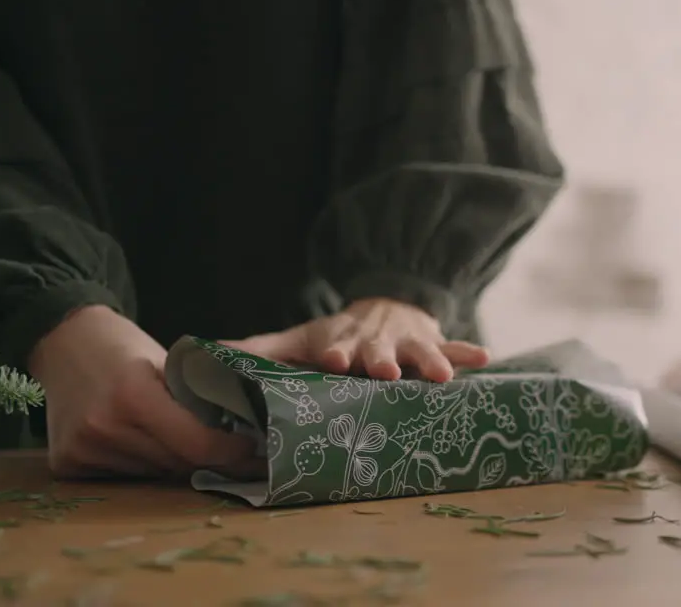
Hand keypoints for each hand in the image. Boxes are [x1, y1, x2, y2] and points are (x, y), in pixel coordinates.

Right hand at [28, 306, 259, 479]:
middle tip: (230, 450)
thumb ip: (197, 398)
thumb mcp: (168, 362)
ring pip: (153, 474)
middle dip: (207, 458)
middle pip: (177, 464)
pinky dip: (141, 464)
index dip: (230, 452)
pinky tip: (139, 441)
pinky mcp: (65, 464)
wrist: (62, 341)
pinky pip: (123, 476)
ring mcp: (81, 449)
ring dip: (173, 462)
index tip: (252, 449)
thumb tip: (242, 432)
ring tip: (178, 439)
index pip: (197, 445)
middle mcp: (104, 427)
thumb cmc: (122, 347)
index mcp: (133, 395)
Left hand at [224, 298, 487, 382]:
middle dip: (382, 359)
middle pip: (378, 350)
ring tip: (440, 376)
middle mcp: (374, 339)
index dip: (334, 352)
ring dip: (429, 361)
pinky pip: (453, 347)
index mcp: (340, 340)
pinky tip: (485, 360)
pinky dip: (466, 353)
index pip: (334, 345)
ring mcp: (407, 341)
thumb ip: (254, 351)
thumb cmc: (336, 337)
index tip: (332, 361)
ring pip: (418, 350)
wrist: (385, 304)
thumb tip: (194, 356)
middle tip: (384, 372)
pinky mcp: (434, 342)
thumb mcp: (295, 340)